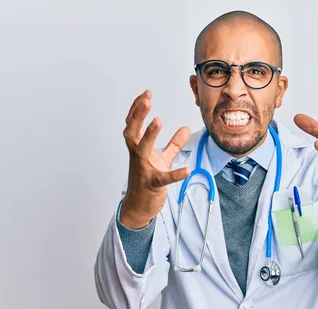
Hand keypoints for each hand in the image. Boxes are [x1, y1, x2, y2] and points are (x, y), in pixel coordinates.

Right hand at [120, 90, 190, 228]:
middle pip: (131, 132)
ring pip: (141, 150)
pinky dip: (175, 175)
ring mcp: (143, 170)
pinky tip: (186, 170)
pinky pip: (163, 179)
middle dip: (137, 115)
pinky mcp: (153, 185)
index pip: (133, 125)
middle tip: (146, 99)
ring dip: (149, 135)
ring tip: (158, 120)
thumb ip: (174, 144)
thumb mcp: (163, 159)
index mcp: (138, 148)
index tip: (146, 94)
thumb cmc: (148, 180)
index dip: (137, 109)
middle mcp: (137, 157)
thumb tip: (185, 129)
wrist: (140, 206)